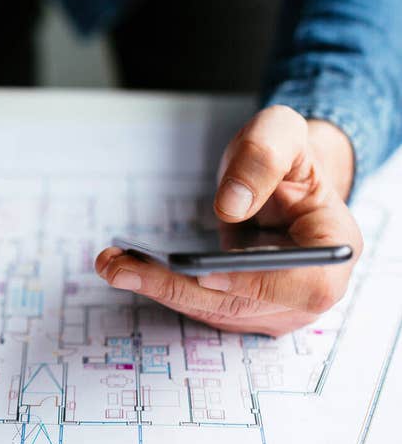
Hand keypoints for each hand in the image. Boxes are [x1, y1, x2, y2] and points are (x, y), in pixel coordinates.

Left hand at [95, 106, 362, 336]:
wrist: (281, 181)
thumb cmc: (287, 156)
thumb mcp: (281, 133)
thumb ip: (264, 158)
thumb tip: (231, 206)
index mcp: (333, 248)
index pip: (302, 285)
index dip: (255, 284)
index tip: (206, 272)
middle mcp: (310, 289)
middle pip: (242, 304)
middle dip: (178, 287)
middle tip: (121, 267)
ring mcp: (276, 306)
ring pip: (213, 310)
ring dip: (160, 290)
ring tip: (110, 263)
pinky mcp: (244, 307)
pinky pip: (201, 305)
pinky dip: (163, 287)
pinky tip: (127, 266)